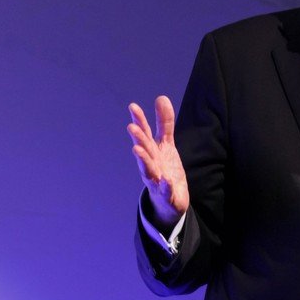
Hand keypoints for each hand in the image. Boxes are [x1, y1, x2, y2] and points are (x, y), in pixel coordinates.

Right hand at [127, 96, 188, 229]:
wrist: (168, 201)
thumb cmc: (164, 168)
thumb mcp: (166, 144)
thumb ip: (164, 123)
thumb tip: (161, 97)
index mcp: (151, 151)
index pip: (144, 134)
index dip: (140, 120)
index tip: (133, 106)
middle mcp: (150, 164)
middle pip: (144, 150)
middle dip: (139, 139)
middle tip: (132, 127)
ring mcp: (157, 180)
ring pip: (148, 170)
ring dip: (143, 160)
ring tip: (137, 149)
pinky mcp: (167, 195)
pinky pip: (165, 191)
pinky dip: (165, 186)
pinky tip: (166, 180)